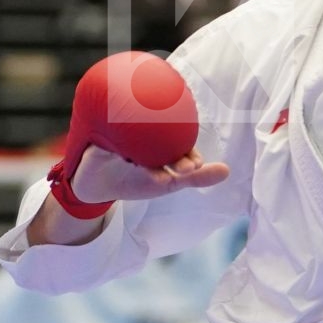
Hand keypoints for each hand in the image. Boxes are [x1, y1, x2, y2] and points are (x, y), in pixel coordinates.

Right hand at [68, 143, 228, 204]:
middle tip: (186, 168)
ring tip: (159, 174)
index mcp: (159, 143)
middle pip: (158, 140)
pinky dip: (118, 146)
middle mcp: (141, 136)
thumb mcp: (167, 182)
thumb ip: (196, 178)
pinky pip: (108, 140)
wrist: (94, 187)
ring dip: (148, 153)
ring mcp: (121, 136)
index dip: (187, 154)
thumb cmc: (134, 181)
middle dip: (173, 154)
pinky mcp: (100, 140)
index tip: (195, 165)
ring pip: (135, 139)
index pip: (177, 144)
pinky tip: (126, 154)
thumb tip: (227, 170)